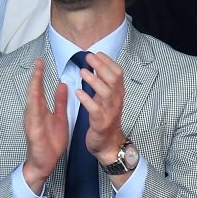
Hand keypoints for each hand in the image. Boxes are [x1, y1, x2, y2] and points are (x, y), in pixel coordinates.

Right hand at [22, 59, 68, 193]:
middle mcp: (33, 113)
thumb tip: (62, 85)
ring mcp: (32, 122)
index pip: (40, 89)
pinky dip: (34, 108)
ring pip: (32, 102)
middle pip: (33, 92)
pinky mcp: (33, 132)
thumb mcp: (59, 117)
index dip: (40, 75)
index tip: (42, 61)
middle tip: (38, 62)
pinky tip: (35, 100)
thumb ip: (59, 102)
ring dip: (33, 89)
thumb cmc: (50, 140)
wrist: (44, 162)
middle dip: (35, 77)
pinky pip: (34, 118)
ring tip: (36, 75)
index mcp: (40, 109)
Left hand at [76, 52, 126, 166]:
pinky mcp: (100, 122)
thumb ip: (104, 84)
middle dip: (101, 66)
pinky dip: (86, 99)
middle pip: (113, 79)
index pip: (118, 73)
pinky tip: (78, 92)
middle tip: (89, 58)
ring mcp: (109, 112)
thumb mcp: (107, 99)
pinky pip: (94, 109)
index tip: (97, 54)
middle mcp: (116, 101)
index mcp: (118, 94)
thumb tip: (97, 66)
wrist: (108, 144)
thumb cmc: (106, 120)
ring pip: (106, 92)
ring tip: (83, 72)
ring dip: (94, 81)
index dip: (108, 62)